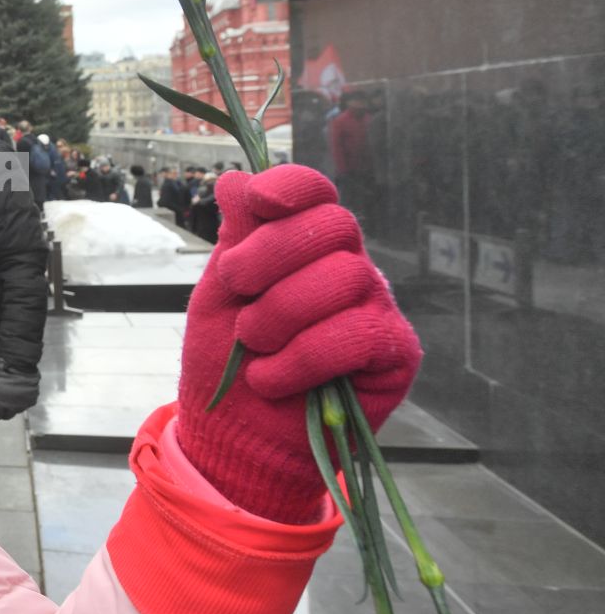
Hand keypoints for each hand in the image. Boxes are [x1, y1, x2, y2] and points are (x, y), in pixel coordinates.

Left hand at [0, 359, 37, 421]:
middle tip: (4, 407)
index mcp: (0, 404)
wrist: (18, 365)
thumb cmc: (2, 372)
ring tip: (13, 399)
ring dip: (15, 407)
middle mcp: (13, 408)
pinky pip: (27, 404)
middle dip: (5, 413)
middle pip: (9, 415)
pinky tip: (21, 395)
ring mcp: (24, 404)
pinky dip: (24, 401)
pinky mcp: (33, 399)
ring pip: (18, 410)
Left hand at [175, 166, 420, 522]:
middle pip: (333, 226)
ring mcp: (375, 307)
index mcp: (304, 244)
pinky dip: (301, 358)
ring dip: (279, 316)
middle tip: (237, 290)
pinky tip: (273, 378)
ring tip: (253, 346)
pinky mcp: (394, 353)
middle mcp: (348, 267)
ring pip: (344, 278)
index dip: (293, 186)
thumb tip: (235, 178)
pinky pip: (358, 334)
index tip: (260, 200)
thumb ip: (235, 239)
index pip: (316, 193)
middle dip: (271, 255)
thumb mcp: (218, 295)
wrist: (236, 435)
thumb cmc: (228, 361)